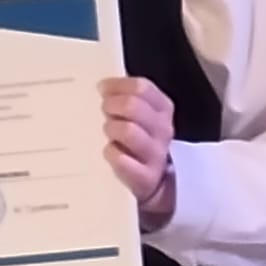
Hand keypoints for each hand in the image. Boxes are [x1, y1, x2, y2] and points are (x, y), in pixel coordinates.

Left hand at [101, 76, 174, 218]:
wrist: (154, 180)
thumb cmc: (138, 137)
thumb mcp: (139, 114)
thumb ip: (126, 96)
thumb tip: (102, 85)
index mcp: (162, 108)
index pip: (142, 87)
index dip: (118, 85)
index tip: (102, 88)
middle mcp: (163, 129)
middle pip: (133, 106)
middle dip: (111, 105)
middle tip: (103, 111)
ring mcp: (155, 154)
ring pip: (128, 131)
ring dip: (111, 128)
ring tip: (107, 131)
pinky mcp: (145, 177)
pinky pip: (122, 160)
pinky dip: (111, 153)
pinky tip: (110, 151)